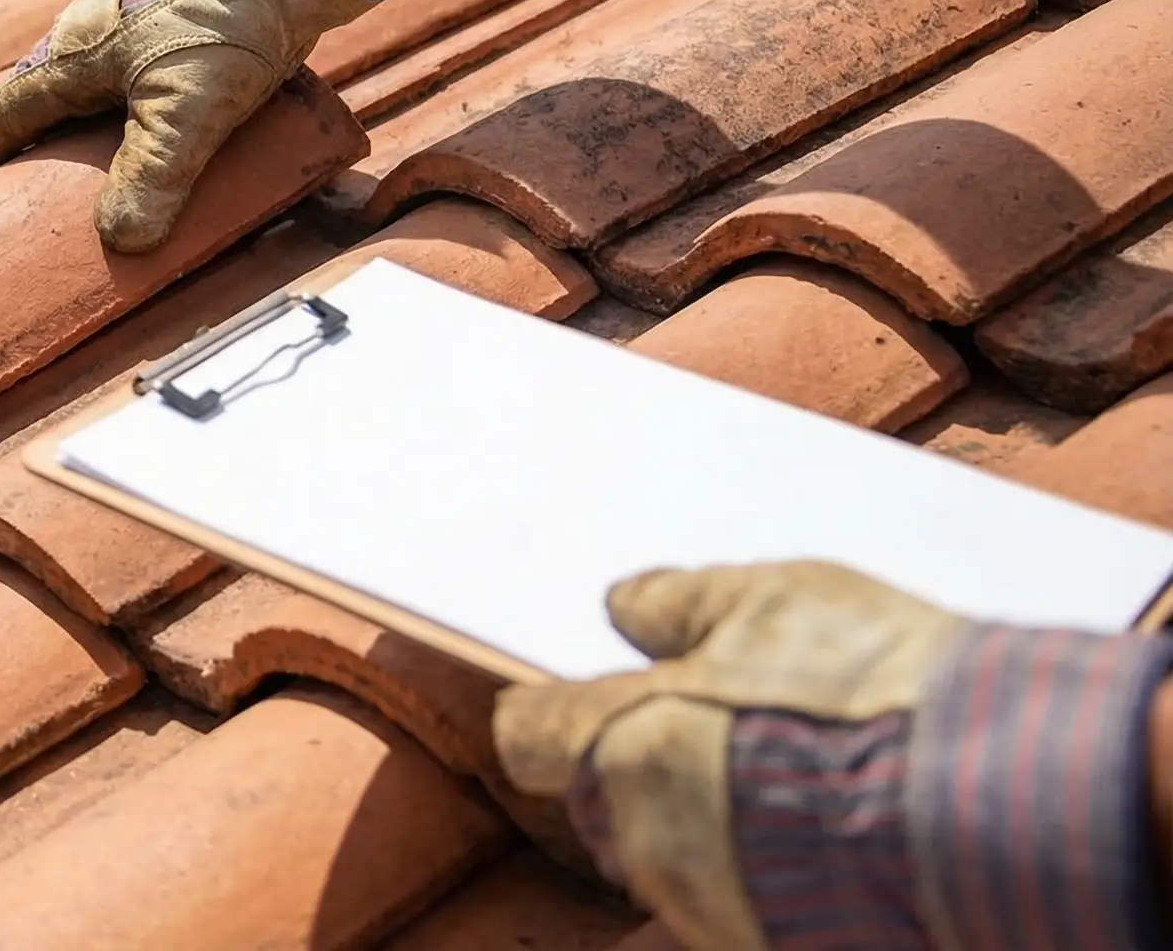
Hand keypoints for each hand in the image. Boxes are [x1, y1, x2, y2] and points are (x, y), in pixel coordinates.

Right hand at [0, 0, 392, 252]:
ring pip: (76, 80)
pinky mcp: (163, 15)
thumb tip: (118, 240)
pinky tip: (137, 122)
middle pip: (34, 94)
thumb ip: (153, 176)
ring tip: (71, 166)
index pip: (7, 113)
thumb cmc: (231, 27)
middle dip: (17, 142)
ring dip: (64, 123)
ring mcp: (123, 18)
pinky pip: (114, 70)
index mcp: (71, 52)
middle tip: (5, 185)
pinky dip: (106, 106)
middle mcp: (84, 30)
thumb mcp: (190, 113)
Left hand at [497, 562, 1172, 950]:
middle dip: (651, 773)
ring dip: (718, 830)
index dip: (555, 714)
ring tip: (807, 787)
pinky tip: (830, 844)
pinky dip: (770, 878)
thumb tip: (625, 608)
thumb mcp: (766, 602)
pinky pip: (741, 906)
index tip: (581, 700)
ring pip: (678, 862)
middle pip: (608, 805)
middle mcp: (643, 840)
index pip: (530, 734)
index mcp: (617, 745)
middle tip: (736, 735)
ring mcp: (707, 907)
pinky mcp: (771, 945)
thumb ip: (677, 606)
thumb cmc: (869, 692)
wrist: (989, 800)